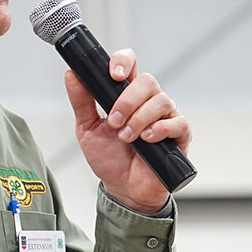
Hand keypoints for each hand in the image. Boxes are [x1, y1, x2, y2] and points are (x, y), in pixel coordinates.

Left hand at [64, 48, 190, 214]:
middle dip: (127, 101)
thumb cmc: (109, 159)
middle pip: (147, 81)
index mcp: (126, 94)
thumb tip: (71, 75)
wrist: (123, 189)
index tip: (114, 75)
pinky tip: (147, 141)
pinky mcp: (180, 135)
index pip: (130, 64)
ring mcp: (165, 117)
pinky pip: (177, 122)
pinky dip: (160, 130)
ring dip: (139, 119)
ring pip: (161, 100)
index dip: (124, 62)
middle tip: (114, 122)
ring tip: (127, 138)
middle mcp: (148, 101)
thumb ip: (81, 102)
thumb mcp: (87, 129)